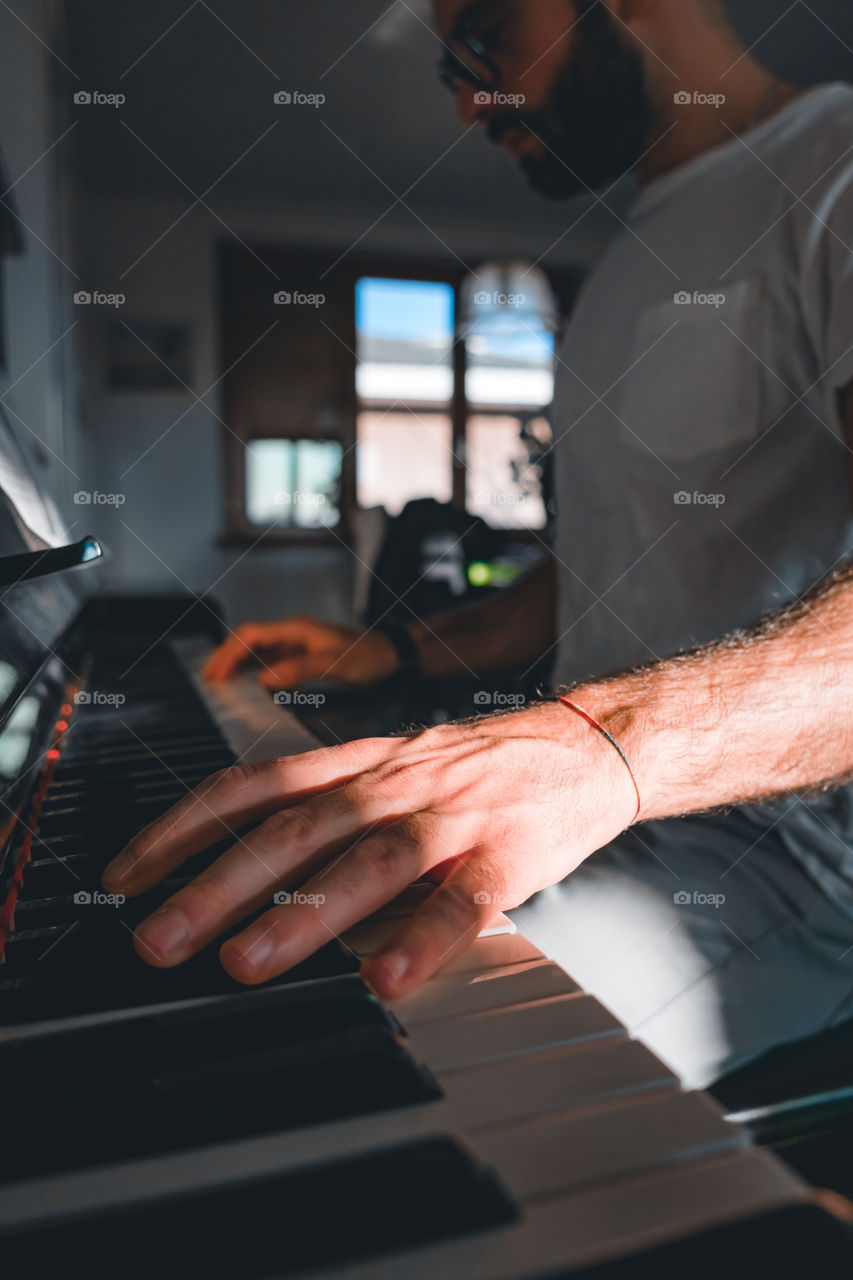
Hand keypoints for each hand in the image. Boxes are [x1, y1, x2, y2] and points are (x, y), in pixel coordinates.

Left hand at [101, 702, 638, 998]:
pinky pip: (463, 902)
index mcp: (360, 761)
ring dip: (302, 913)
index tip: (131, 872)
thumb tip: (255, 875)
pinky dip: (422, 941)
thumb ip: (331, 808)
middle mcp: (395, 782)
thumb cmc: (480, 767)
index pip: (254, 783)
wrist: (585, 743)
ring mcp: (451, 816)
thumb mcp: (395, 768)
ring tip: (247, 963)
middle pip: (296, 828)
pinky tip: (386, 981)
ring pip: (368, 860)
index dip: (185, 825)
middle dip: (218, 883)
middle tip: (160, 937)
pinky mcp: (507, 853)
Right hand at [203, 616, 399, 688]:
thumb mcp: (335, 664)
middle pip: (249, 640)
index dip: (229, 652)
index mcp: (296, 629)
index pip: (251, 634)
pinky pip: (272, 659)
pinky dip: (255, 670)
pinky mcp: (304, 654)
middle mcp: (293, 632)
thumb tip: (264, 680)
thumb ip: (299, 670)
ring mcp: (298, 643)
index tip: (216, 673)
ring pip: (259, 649)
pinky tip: (250, 683)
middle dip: (227, 657)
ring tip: (222, 682)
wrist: (393, 655)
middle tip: (210, 679)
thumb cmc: (369, 657)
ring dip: (239, 663)